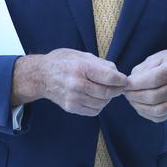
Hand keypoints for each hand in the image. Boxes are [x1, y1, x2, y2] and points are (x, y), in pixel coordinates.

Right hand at [12, 48, 126, 115]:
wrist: (40, 76)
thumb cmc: (62, 62)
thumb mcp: (81, 55)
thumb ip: (100, 63)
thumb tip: (118, 73)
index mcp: (81, 67)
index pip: (109, 77)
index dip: (121, 80)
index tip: (125, 80)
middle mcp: (77, 83)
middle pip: (107, 92)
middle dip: (117, 90)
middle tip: (120, 87)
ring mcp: (73, 97)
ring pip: (102, 103)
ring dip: (108, 98)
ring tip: (107, 91)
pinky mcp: (71, 107)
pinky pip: (93, 111)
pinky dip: (99, 105)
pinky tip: (97, 98)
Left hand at [124, 49, 166, 122]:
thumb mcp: (156, 57)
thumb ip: (142, 69)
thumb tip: (130, 83)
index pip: (152, 80)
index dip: (135, 84)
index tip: (124, 83)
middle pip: (153, 97)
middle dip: (134, 95)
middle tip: (125, 92)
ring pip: (156, 110)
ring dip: (138, 106)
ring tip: (130, 98)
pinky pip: (159, 117)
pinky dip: (145, 113)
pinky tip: (139, 105)